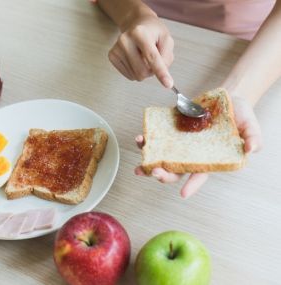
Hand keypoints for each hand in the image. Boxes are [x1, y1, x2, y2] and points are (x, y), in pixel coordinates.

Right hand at [108, 12, 173, 85]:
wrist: (136, 24)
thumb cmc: (152, 33)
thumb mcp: (166, 40)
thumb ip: (166, 57)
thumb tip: (160, 74)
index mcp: (140, 33)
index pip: (152, 58)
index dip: (161, 72)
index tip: (168, 84)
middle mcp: (125, 40)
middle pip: (143, 71)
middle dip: (151, 71)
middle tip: (153, 59)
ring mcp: (116, 49)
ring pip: (136, 76)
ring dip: (144, 70)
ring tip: (142, 56)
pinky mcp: (112, 56)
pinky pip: (129, 76)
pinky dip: (135, 71)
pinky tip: (135, 59)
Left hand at [134, 96, 261, 197]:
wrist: (228, 98)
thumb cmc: (240, 116)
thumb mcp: (250, 126)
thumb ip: (252, 138)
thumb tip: (251, 149)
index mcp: (208, 159)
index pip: (199, 175)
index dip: (192, 185)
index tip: (183, 194)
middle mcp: (191, 154)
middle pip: (175, 171)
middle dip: (162, 174)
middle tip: (153, 171)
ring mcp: (180, 143)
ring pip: (162, 156)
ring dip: (148, 157)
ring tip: (141, 150)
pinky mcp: (174, 130)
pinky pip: (158, 138)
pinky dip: (148, 139)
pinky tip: (142, 137)